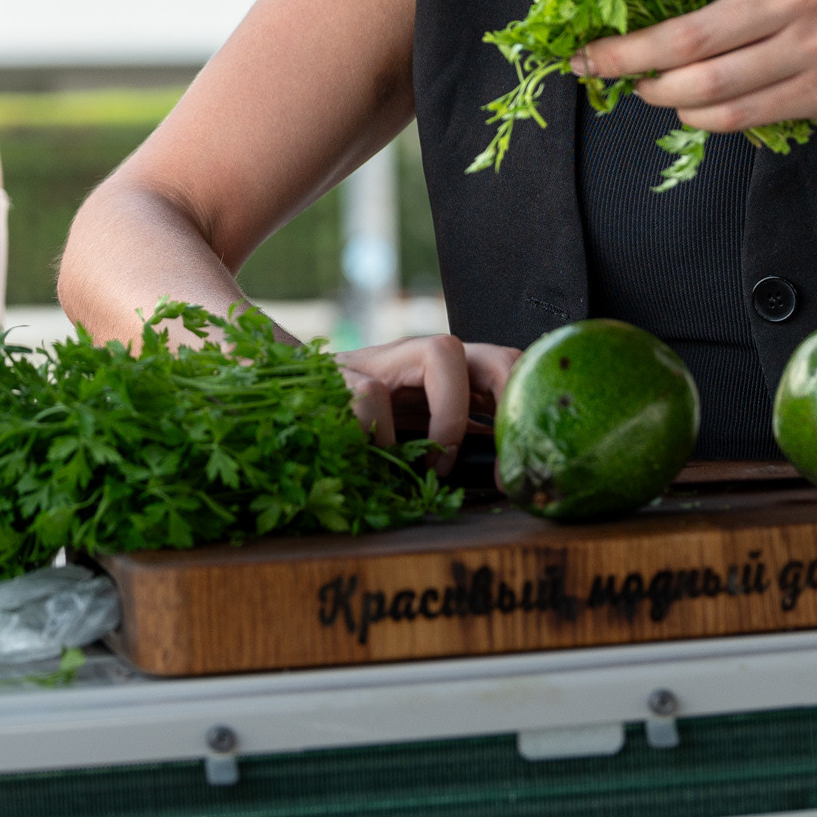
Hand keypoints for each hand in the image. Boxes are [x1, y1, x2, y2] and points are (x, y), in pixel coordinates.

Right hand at [338, 335, 519, 472]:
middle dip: (509, 395)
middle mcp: (422, 357)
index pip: (508, 368)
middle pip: (493, 351)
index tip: (524, 459)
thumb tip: (503, 466)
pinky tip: (378, 458)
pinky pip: (373, 396)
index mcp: (446, 375)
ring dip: (448, 416)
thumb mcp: (415, 433)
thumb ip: (457, 439)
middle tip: (500, 458)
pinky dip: (382, 436)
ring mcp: (386, 359)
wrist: (289, 403)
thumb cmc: (357, 427)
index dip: (527, 403)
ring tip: (435, 462)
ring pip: (441, 350)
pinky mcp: (343, 373)